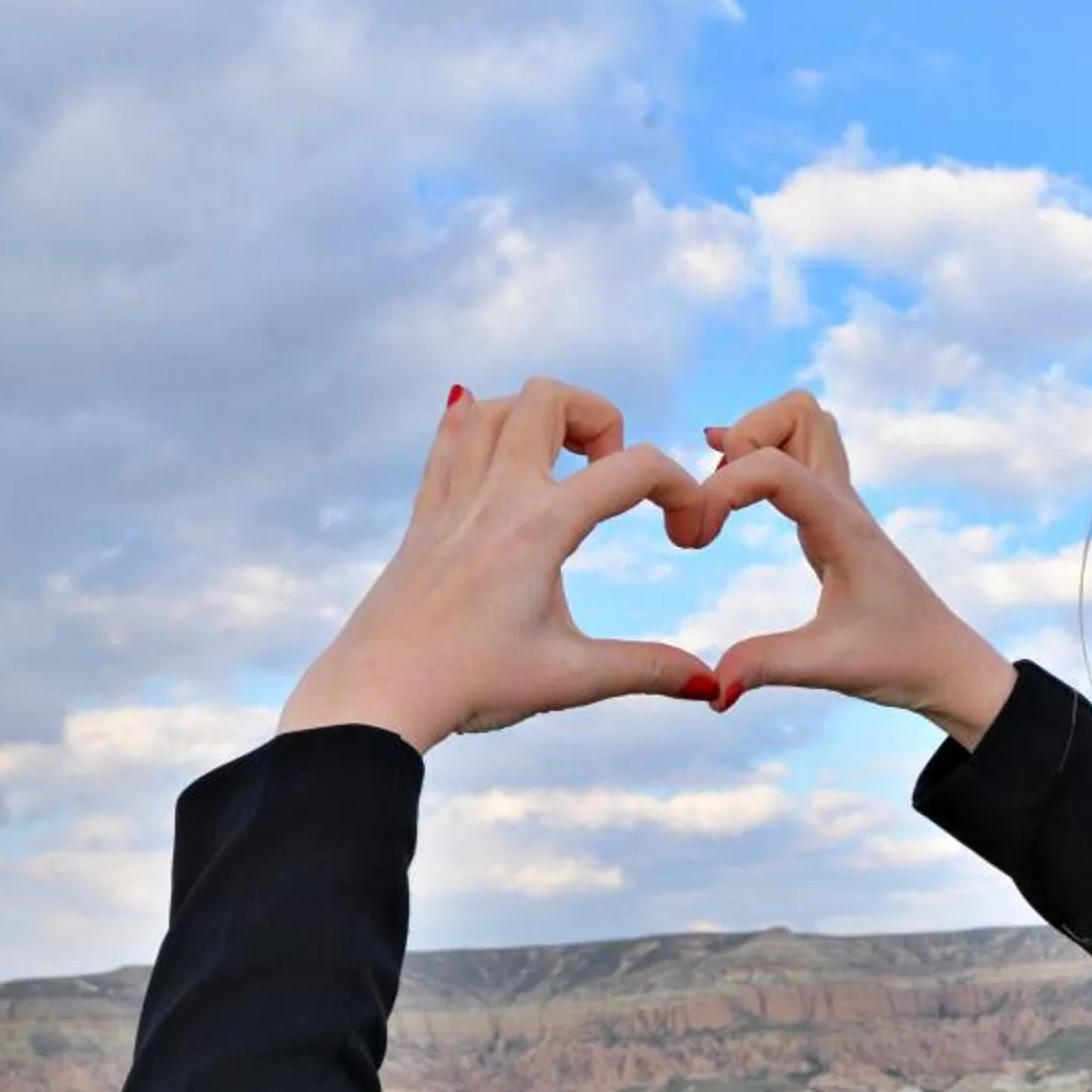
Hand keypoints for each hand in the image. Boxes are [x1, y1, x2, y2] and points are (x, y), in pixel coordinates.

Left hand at [278, 379, 717, 751]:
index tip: (686, 534)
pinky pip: (449, 439)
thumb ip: (647, 671)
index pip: (631, 468)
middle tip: (608, 472)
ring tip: (562, 465)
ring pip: (492, 407)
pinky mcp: (423, 517)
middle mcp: (494, 497)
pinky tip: (501, 457)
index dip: (681, 488)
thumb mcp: (570, 678)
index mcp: (539, 527)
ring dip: (538, 418)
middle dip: (598, 417)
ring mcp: (451, 500)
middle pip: (548, 398)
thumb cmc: (472, 685)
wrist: (379, 694)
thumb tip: (711, 686)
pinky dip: (481, 428)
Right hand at [671, 390, 1015, 742]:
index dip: (724, 487)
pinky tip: (724, 479)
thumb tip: (711, 689)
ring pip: (803, 424)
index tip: (696, 540)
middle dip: (745, 434)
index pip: (776, 466)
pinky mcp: (834, 519)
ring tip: (719, 490)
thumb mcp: (828, 667)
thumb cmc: (899, 660)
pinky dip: (759, 454)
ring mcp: (841, 505)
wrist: (947, 665)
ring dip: (754, 438)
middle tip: (714, 491)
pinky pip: (799, 457)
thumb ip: (766, 666)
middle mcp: (844, 503)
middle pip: (800, 412)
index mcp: (844, 528)